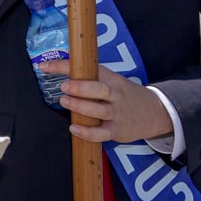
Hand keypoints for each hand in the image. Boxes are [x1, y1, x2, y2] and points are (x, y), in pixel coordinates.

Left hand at [37, 62, 173, 144]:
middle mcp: (115, 95)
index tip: (44, 66)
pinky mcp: (117, 130)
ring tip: (64, 102)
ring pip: (99, 110)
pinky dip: (87, 132)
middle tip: (64, 86)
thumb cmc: (126, 96)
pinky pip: (102, 133)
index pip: (89, 70)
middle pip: (99, 89)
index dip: (66, 67)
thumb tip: (62, 72)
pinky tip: (74, 129)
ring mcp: (117, 114)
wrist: (156, 113)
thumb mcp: (115, 82)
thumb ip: (93, 79)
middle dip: (80, 87)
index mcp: (112, 80)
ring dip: (80, 106)